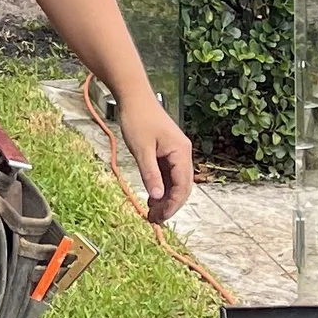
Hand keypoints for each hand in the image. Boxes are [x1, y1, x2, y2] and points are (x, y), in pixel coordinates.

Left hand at [108, 86, 194, 225]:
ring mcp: (176, 152)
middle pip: (182, 186)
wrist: (134, 96)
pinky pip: (168, 174)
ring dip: (165, 198)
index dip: (172, 205)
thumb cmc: (138, 119)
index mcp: (181, 152)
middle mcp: (183, 153)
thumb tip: (157, 197)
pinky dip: (161, 187)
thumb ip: (150, 174)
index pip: (182, 186)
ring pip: (175, 182)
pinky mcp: (167, 151)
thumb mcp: (141, 149)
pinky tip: (151, 197)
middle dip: (170, 205)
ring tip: (151, 213)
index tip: (160, 218)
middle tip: (154, 220)